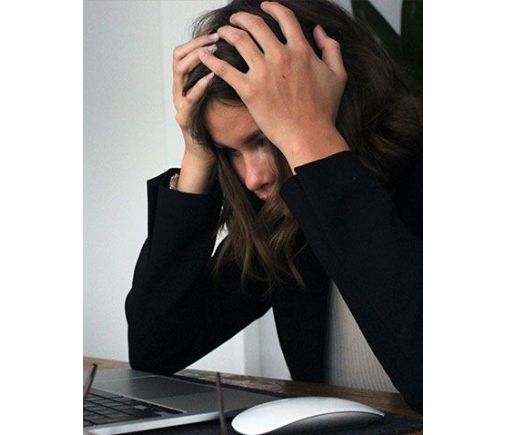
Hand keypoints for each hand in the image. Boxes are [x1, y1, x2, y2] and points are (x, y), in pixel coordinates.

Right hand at [172, 33, 218, 166]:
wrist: (206, 154)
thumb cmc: (215, 126)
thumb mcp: (218, 97)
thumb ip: (222, 79)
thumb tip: (241, 59)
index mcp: (186, 84)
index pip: (184, 52)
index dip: (197, 40)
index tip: (217, 33)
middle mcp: (179, 91)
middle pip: (178, 57)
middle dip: (197, 44)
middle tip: (216, 38)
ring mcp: (180, 104)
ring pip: (179, 73)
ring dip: (196, 59)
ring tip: (213, 52)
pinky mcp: (184, 119)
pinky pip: (189, 99)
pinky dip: (199, 86)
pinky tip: (211, 77)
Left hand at [198, 1, 348, 168]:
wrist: (309, 136)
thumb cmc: (324, 111)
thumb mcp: (338, 75)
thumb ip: (331, 48)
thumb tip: (320, 31)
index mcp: (301, 50)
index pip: (284, 18)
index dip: (273, 8)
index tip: (264, 6)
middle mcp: (281, 56)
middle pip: (256, 25)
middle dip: (242, 18)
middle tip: (235, 19)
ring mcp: (263, 73)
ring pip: (239, 41)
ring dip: (226, 32)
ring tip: (220, 32)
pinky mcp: (249, 91)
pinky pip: (225, 70)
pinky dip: (212, 60)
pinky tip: (204, 55)